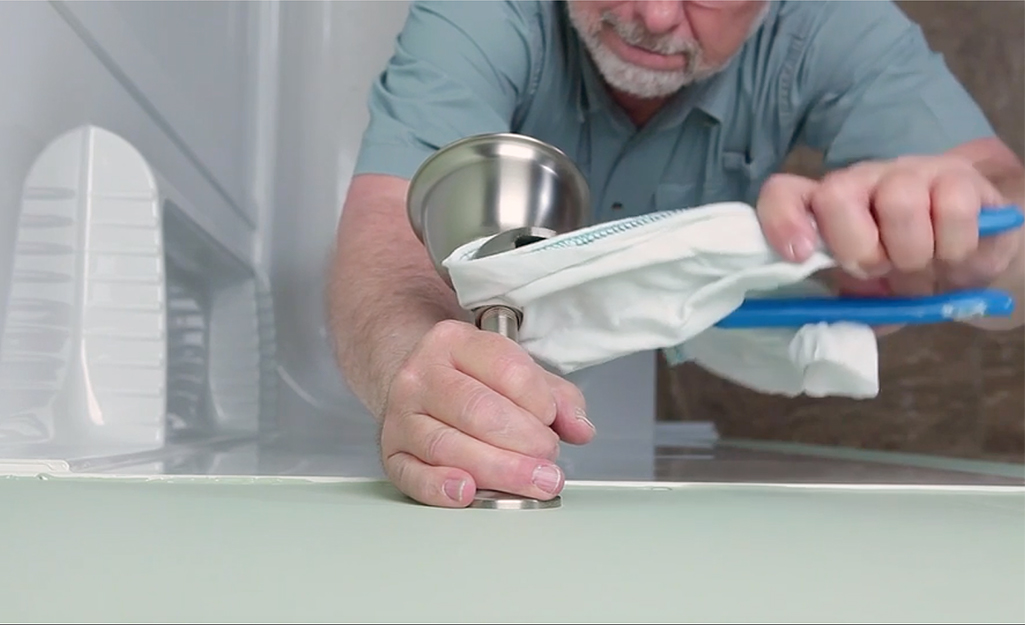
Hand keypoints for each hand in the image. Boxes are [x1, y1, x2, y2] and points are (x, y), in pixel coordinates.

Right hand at [378, 319, 594, 506]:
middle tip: (550, 462)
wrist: (414, 381)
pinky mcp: (391, 452)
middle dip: (525, 442)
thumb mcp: (517, 372)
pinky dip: (440, 488)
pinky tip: (468, 494)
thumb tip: (579, 428)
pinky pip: (412, 474)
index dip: (539, 401)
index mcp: (454, 342)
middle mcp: (421, 374)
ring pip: (448, 446)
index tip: (554, 421)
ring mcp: (400, 414)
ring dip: (499, 471)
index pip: (506, 369)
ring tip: (534, 482)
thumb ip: (557, 397)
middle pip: (478, 411)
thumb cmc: (472, 380)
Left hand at [756, 154, 1022, 297]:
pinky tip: (953, 256)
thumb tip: (816, 328)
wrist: (972, 258)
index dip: (781, 219)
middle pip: (836, 193)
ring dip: (911, 253)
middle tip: (878, 271)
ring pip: (899, 203)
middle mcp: (862, 181)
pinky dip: (954, 247)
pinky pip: (952, 209)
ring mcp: (909, 173)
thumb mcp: (870, 296)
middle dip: (856, 247)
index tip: (798, 256)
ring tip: (920, 265)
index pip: (784, 192)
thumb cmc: (905, 275)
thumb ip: (843, 305)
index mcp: (827, 208)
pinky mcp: (959, 177)